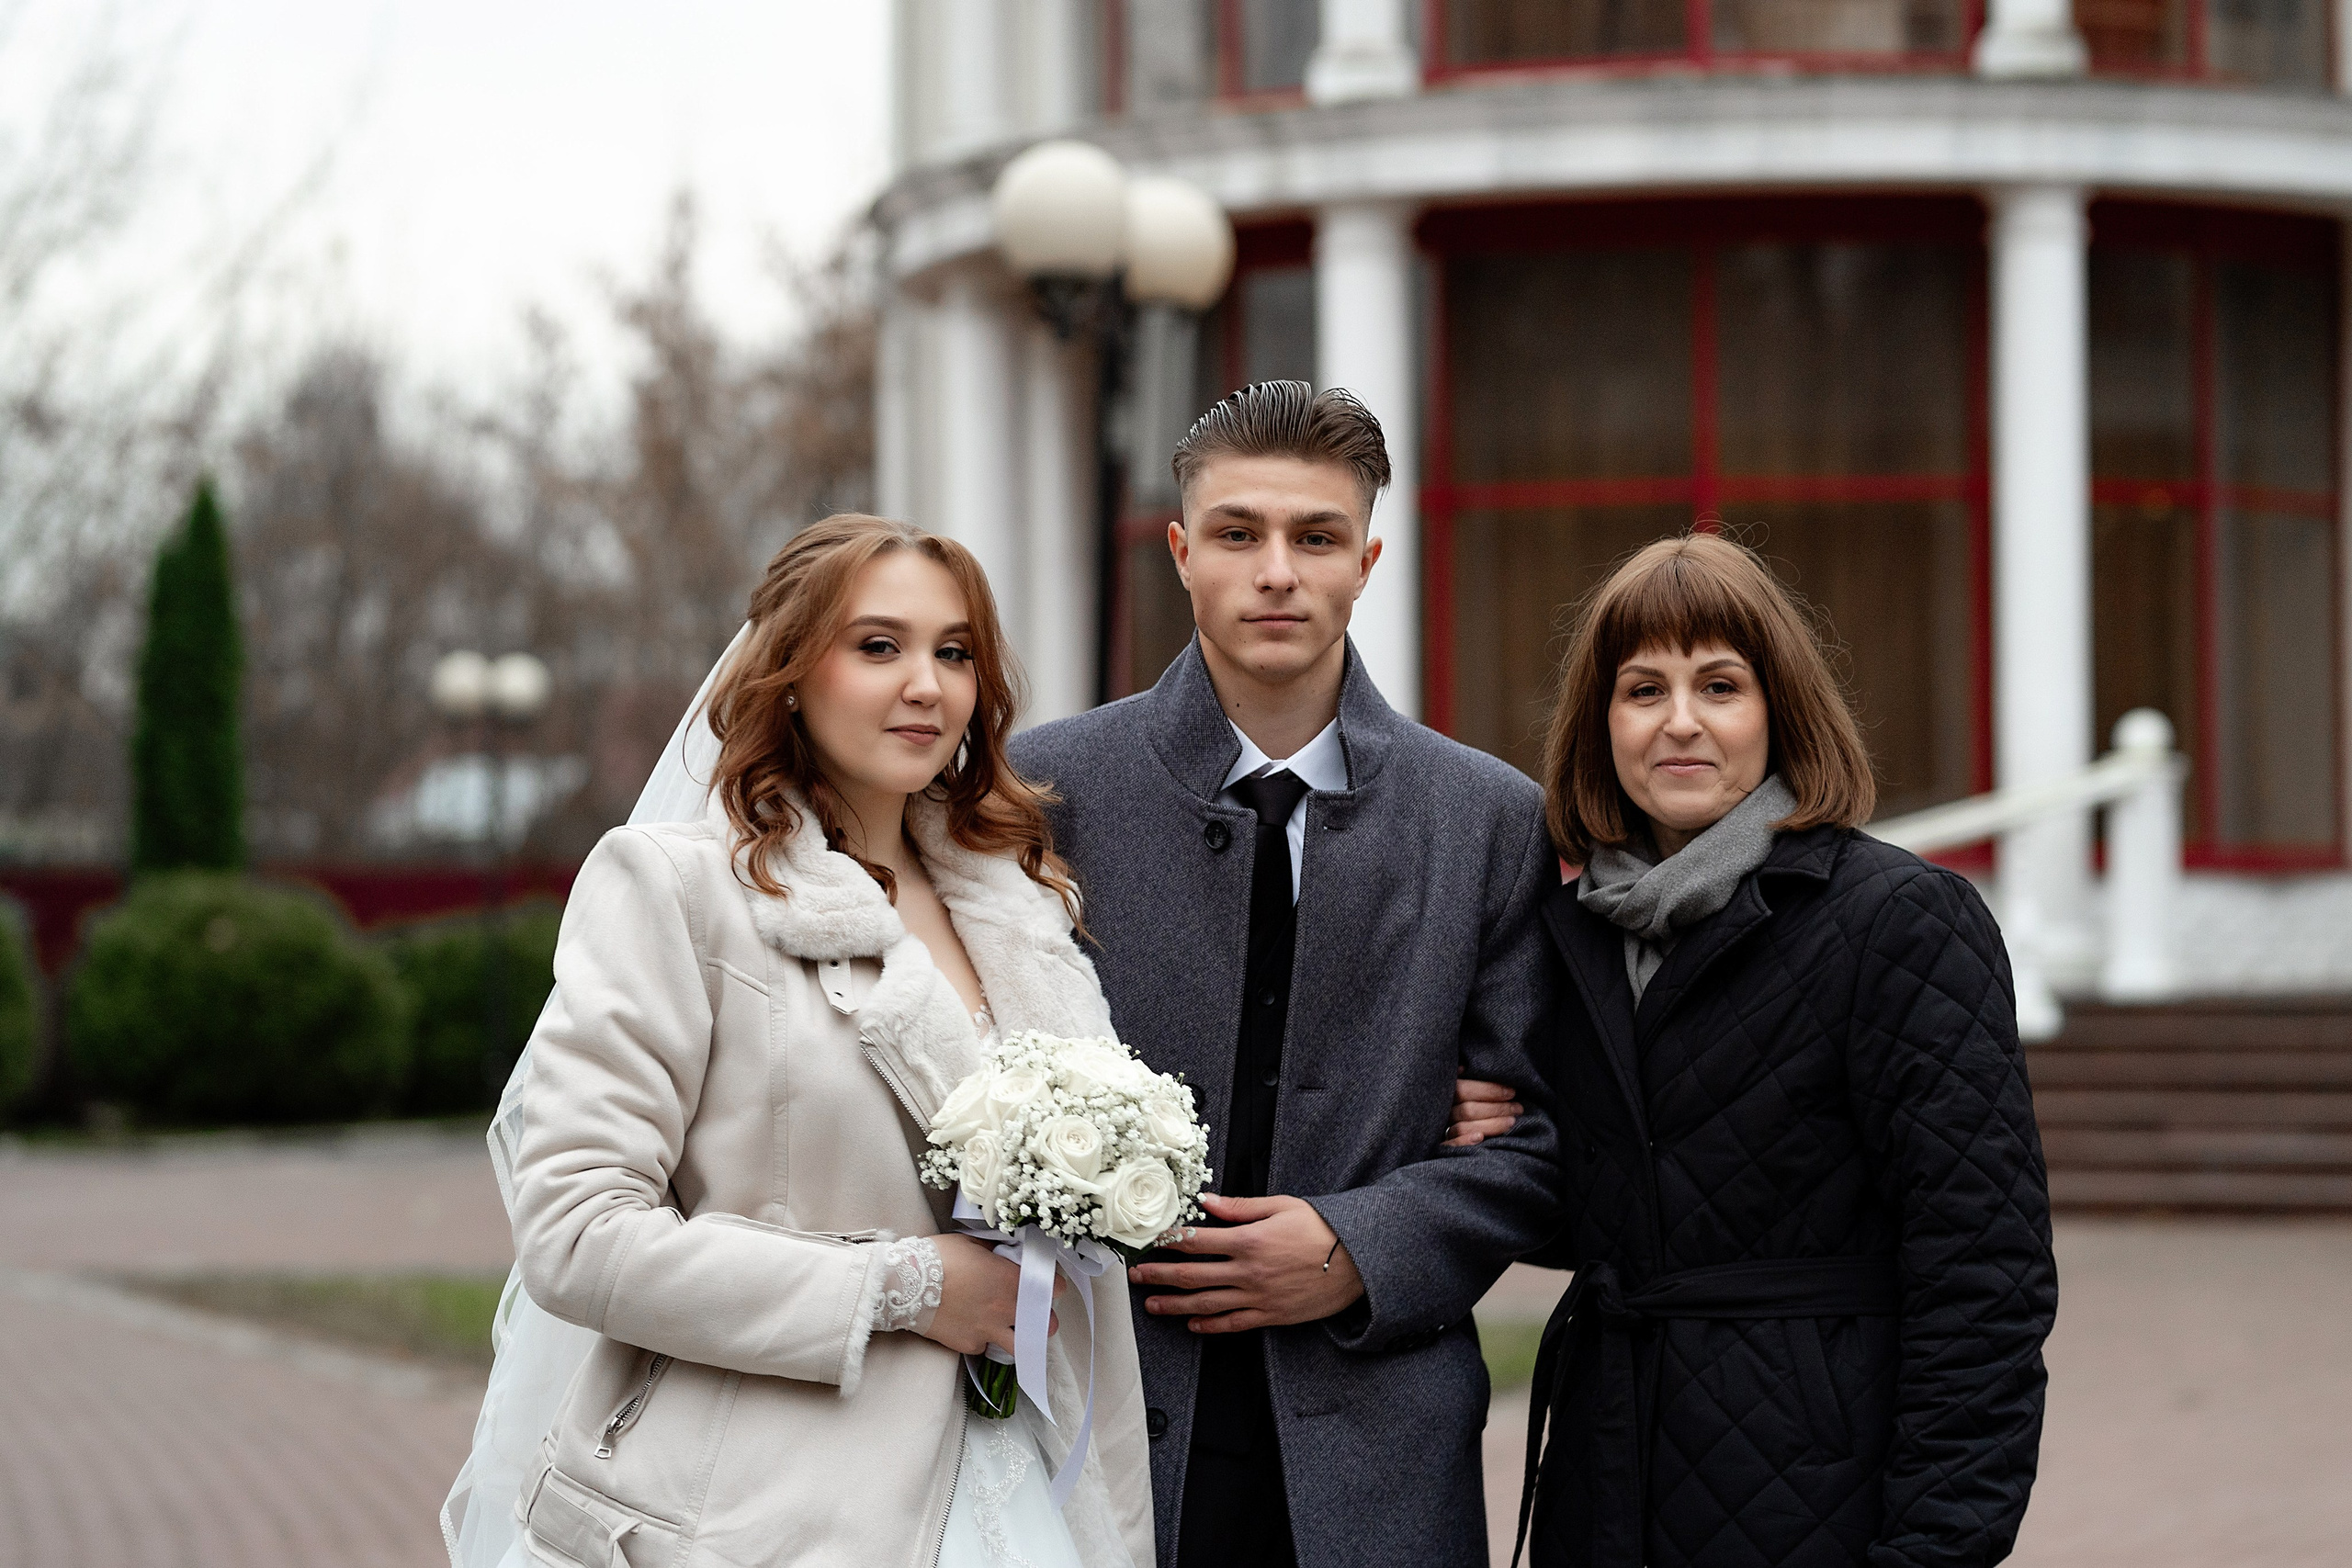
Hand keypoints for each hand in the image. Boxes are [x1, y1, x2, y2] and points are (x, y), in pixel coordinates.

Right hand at [920, 1233, 1063, 1356]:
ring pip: (1020, 1346)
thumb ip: (994, 1253)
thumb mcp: (971, 1245)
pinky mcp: (969, 1345)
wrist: (906, 1285)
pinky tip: (973, 1328)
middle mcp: (1005, 1308)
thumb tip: (1002, 1256)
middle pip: (1045, 1325)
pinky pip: (984, 1347)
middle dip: (1044, 1320)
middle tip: (1037, 1314)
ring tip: (1015, 1332)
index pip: (1051, 1288)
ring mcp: (988, 1330)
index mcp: (1010, 1280)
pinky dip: (983, 1340)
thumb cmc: (938, 1257)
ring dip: (1022, 1339)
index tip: (1050, 1286)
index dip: (1053, 1287)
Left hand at [1126, 1193, 1363, 1333]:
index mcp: (1249, 1240)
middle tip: (1137, 1276)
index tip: (1151, 1242)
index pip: (1197, 1241)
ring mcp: (1258, 1297)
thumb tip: (1207, 1201)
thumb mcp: (1281, 1206)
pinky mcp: (1270, 1315)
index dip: (1170, 1242)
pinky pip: (1233, 1323)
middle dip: (1160, 1275)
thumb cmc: (1321, 1228)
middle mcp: (1248, 1271)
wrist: (1357, 1261)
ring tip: (1152, 1305)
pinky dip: (1210, 1325)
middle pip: (1193, 1275)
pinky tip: (1192, 1323)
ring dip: (1174, 1304)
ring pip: (1206, 1303)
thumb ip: (1240, 1206)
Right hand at [1444, 1076, 1522, 1146]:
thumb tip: (1464, 1068)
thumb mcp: (1463, 1083)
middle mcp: (1441, 1109)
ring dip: (1490, 1125)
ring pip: (1463, 1127)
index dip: (1489, 1090)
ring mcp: (1440, 1128)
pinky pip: (1450, 1145)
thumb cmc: (1467, 1098)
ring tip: (1512, 1121)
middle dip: (1497, 1109)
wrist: (1443, 1124)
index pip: (1464, 1089)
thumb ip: (1463, 1076)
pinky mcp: (1441, 1146)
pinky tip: (1480, 1138)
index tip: (1511, 1092)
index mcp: (1444, 1091)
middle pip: (1468, 1110)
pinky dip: (1464, 1141)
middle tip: (1518, 1108)